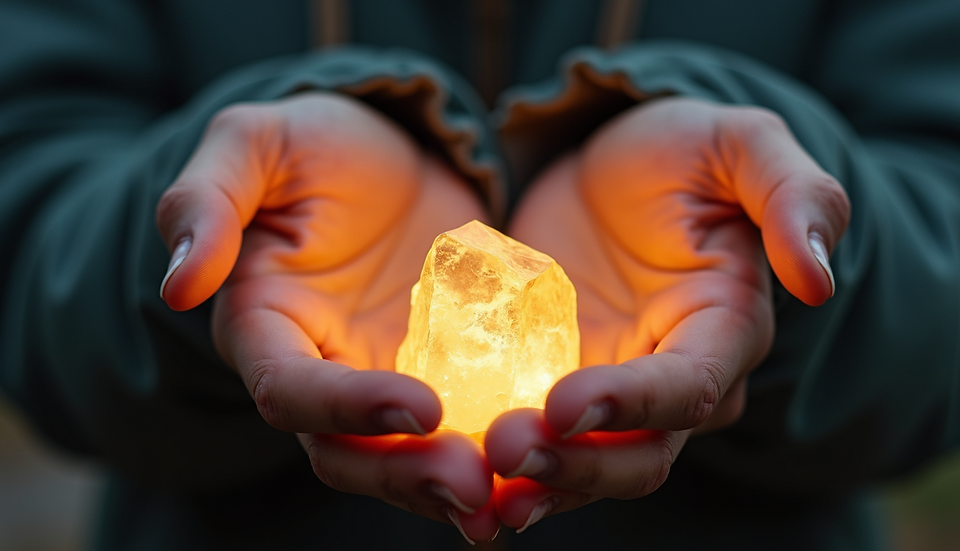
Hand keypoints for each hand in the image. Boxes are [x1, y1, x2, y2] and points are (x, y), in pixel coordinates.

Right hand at [156, 92, 498, 541]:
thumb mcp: (256, 144)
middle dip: (406, 475)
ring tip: (514, 500)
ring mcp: (384, 382)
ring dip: (453, 488)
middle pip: (346, 453)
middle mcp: (321, 372)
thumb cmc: (315, 146)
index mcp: (266, 327)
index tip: (422, 407)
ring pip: (405, 461)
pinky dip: (497, 458)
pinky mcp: (443, 378)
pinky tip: (549, 467)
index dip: (347, 408)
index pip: (289, 390)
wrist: (390, 156)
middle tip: (476, 487)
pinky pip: (465, 432)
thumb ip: (207, 200)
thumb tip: (180, 283)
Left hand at [485, 97, 849, 530]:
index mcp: (725, 330)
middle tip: (504, 451)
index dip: (635, 404)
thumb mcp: (739, 145)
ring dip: (534, 486)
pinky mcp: (553, 388)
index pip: (691, 388)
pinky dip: (496, 468)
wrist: (610, 167)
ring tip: (473, 492)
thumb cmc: (680, 151)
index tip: (566, 406)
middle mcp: (673, 380)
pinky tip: (449, 471)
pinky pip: (532, 442)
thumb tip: (817, 279)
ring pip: (583, 467)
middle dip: (576, 464)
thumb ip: (791, 196)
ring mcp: (610, 393)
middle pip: (638, 454)